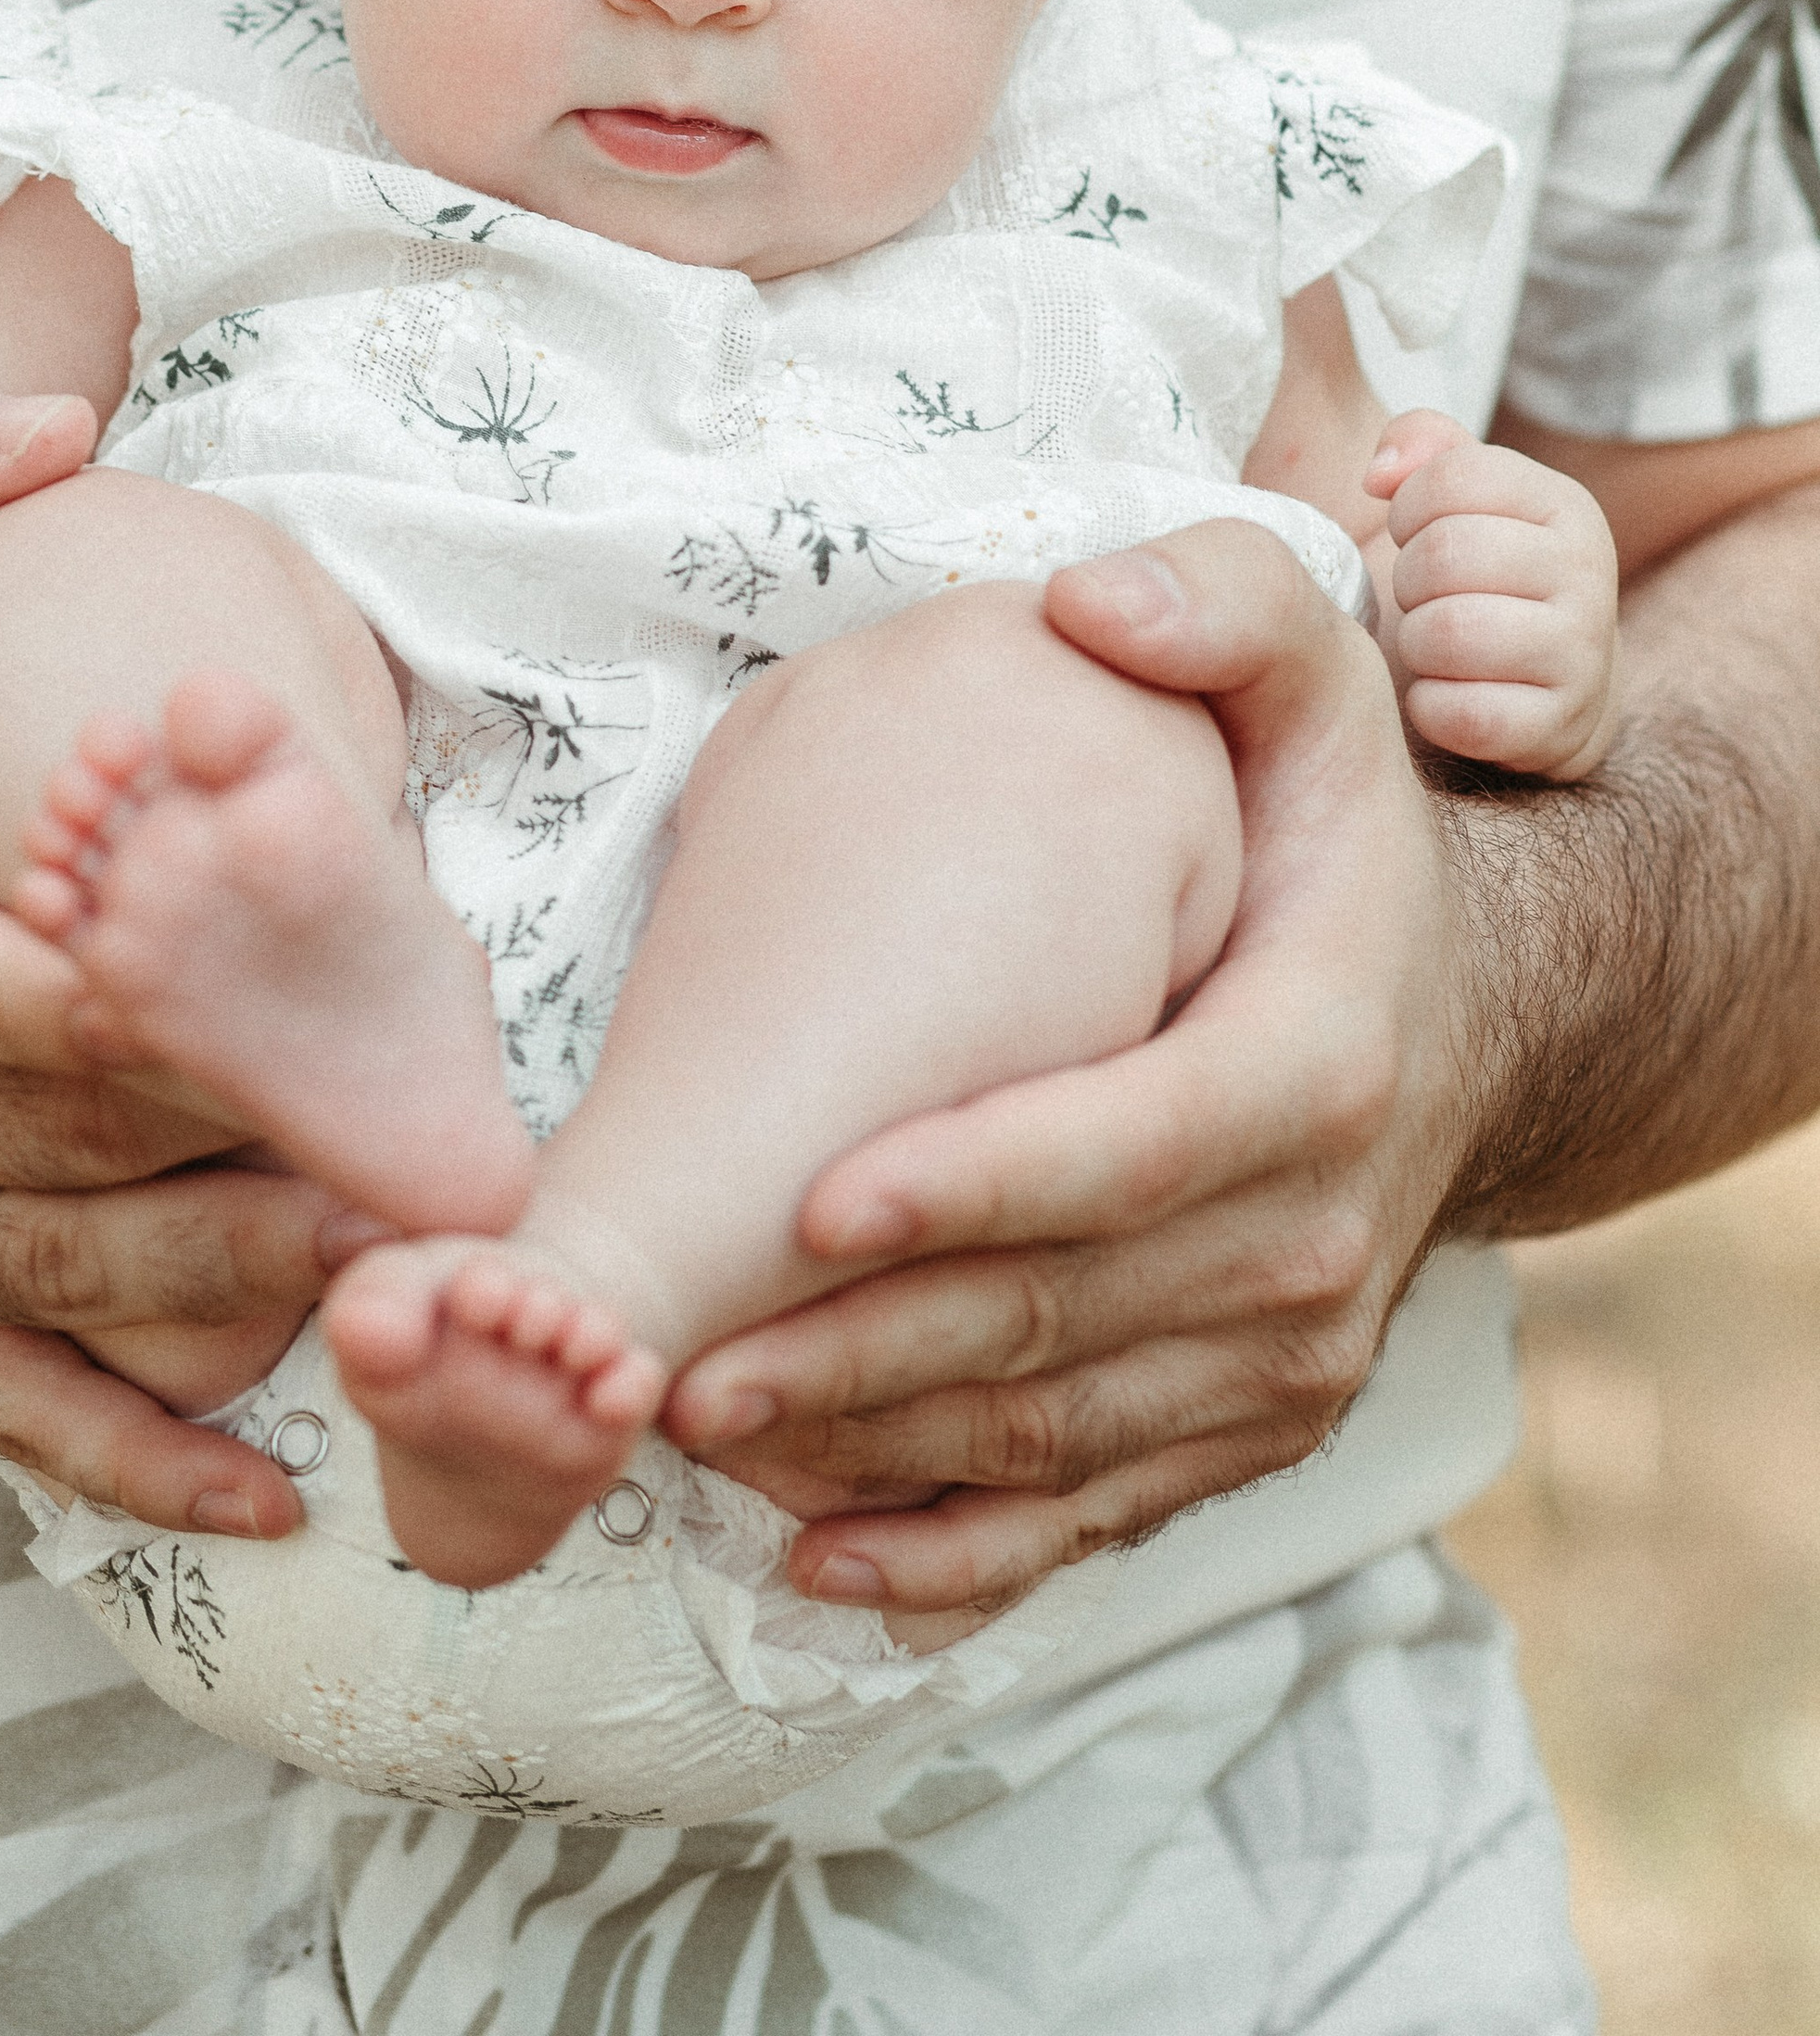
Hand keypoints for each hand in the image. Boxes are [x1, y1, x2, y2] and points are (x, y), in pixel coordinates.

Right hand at [0, 373, 334, 1535]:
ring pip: (69, 1280)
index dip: (177, 1003)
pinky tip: (283, 1481)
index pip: (13, 985)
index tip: (339, 1012)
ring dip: (251, 1289)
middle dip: (268, 1139)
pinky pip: (9, 1411)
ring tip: (424, 1278)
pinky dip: (145, 1456)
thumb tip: (50, 412)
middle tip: (455, 1150)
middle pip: (77, 1135)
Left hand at [663, 522, 1472, 1623]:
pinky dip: (963, 1554)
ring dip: (881, 1450)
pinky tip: (824, 1559)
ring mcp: (1290, 1355)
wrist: (1477, 1013)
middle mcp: (1317, 1236)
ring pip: (1063, 1435)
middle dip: (869, 1350)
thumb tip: (1097, 601)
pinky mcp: (1251, 1428)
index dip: (980, 1182)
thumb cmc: (1339, 835)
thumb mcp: (1328, 680)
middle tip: (682, 1356)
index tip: (816, 1199)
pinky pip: (1099, 1516)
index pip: (1137, 1146)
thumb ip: (1228, 602)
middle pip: (1068, 1319)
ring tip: (703, 1427)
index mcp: (1318, 1061)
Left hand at [1365, 409, 1617, 779]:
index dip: (1406, 508)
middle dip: (1408, 580)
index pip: (1449, 477)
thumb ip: (1420, 443)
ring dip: (1414, 643)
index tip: (1416, 533)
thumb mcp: (1459, 498)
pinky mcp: (1558, 728)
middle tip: (1425, 597)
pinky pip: (1455, 713)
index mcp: (1566, 505)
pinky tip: (1446, 693)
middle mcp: (1590, 573)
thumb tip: (1380, 472)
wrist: (1550, 691)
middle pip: (1442, 554)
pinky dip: (1428, 707)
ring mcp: (1583, 655)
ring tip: (1434, 643)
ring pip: (1444, 634)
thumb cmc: (1482, 580)